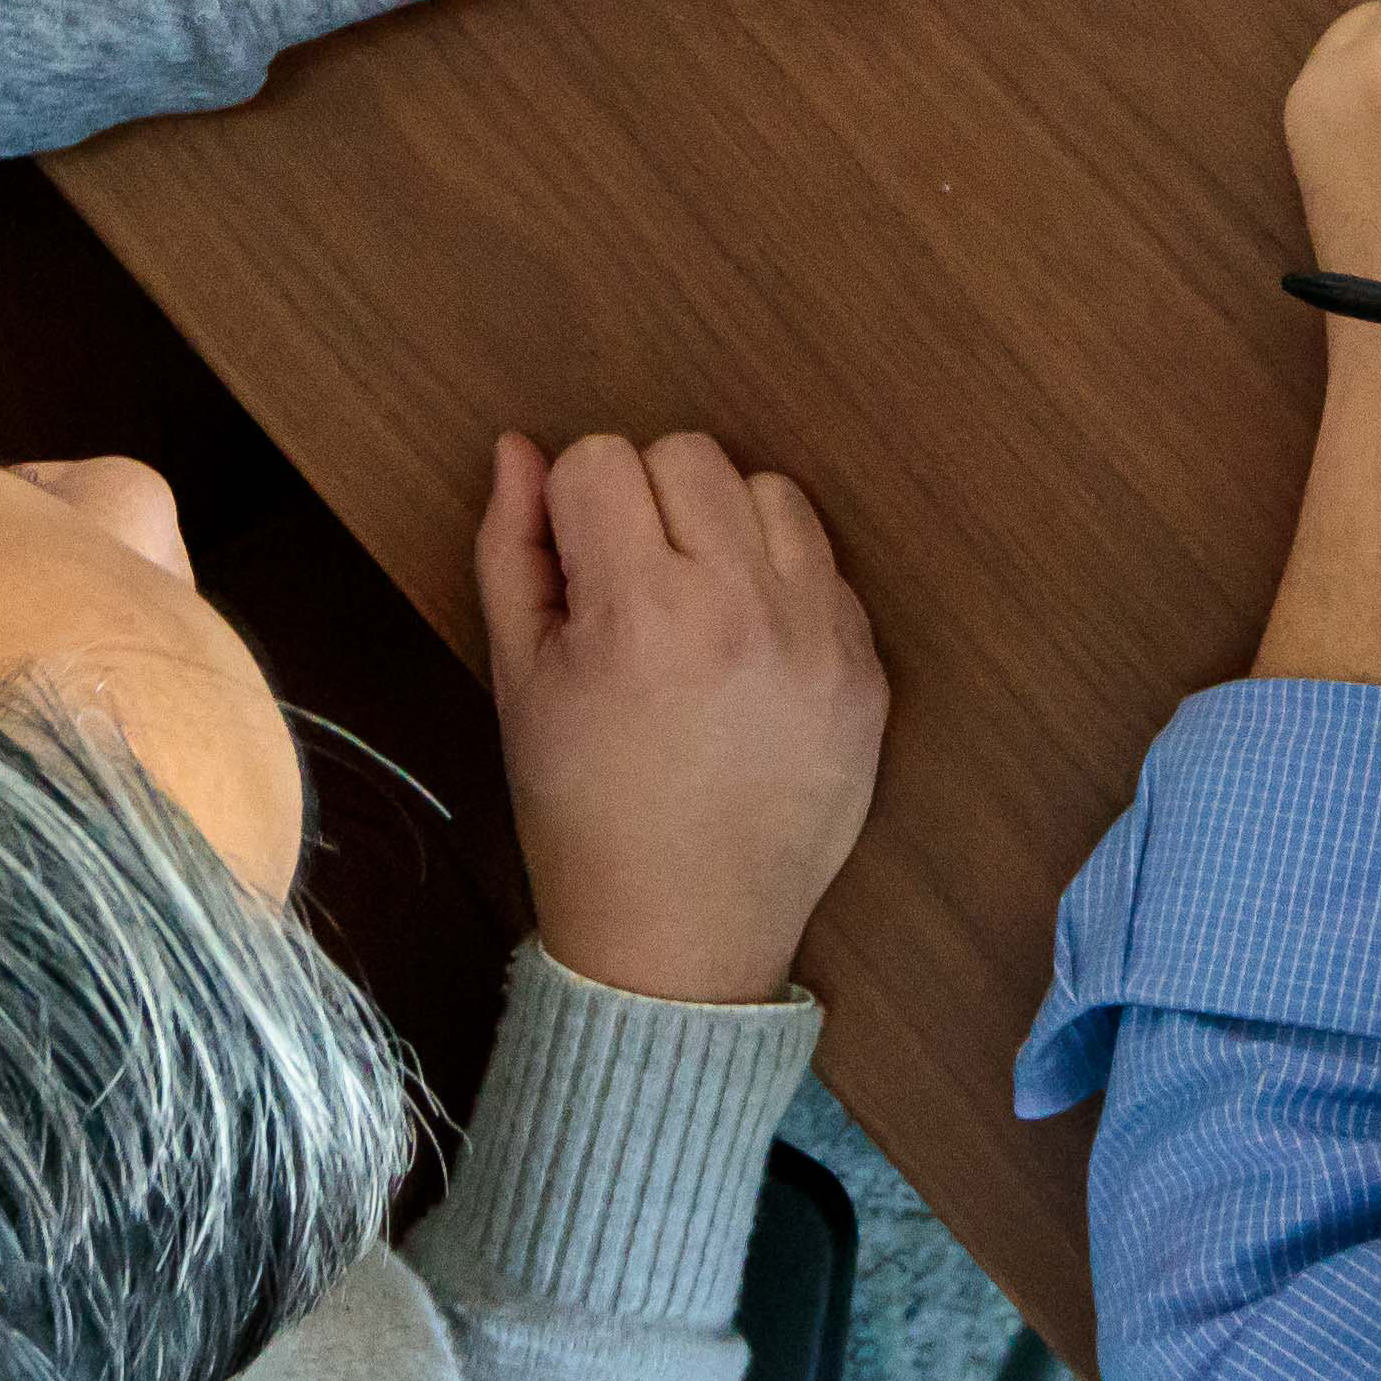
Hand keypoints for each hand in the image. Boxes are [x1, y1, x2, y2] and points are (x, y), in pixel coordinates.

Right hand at [473, 428, 884, 1005]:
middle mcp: (743, 606)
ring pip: (769, 489)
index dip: (574, 509)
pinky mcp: (867, 668)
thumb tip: (519, 447)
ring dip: (724, 525)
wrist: (681, 933)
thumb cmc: (581, 809)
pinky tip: (746, 649)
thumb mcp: (520, 680)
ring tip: (695, 608)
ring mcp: (820, 637)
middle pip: (690, 455)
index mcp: (642, 610)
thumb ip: (513, 549)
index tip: (576, 575)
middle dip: (646, 501)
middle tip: (631, 588)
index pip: (602, 459)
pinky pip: (824, 562)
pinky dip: (782, 582)